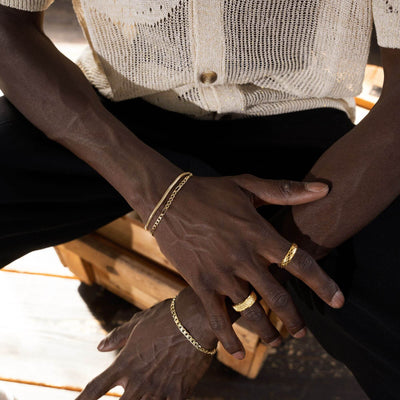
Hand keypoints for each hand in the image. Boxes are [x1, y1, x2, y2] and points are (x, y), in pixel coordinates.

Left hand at [76, 292, 214, 399]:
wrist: (197, 317)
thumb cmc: (167, 317)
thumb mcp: (139, 323)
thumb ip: (118, 336)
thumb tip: (99, 347)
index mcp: (126, 362)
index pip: (96, 388)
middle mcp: (138, 379)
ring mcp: (158, 388)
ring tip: (139, 399)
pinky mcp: (178, 392)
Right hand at [153, 174, 344, 357]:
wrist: (168, 201)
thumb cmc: (210, 192)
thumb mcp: (247, 185)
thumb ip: (286, 191)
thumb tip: (324, 188)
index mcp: (258, 233)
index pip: (300, 263)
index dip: (323, 284)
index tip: (338, 301)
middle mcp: (243, 258)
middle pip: (279, 297)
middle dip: (294, 319)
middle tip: (302, 332)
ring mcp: (221, 274)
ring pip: (251, 313)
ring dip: (267, 333)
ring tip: (276, 342)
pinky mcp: (200, 283)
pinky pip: (217, 318)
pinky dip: (228, 339)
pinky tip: (237, 352)